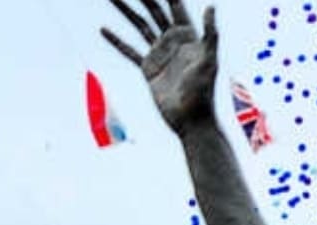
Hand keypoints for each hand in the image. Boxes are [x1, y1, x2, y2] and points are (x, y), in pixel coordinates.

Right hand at [101, 0, 221, 136]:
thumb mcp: (209, 61)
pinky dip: (116, 40)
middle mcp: (172, 40)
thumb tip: (212, 7)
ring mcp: (159, 53)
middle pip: (154, 9)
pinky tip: (104, 29)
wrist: (191, 120)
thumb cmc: (204, 93)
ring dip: (126, 10)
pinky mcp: (148, 68)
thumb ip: (211, 34)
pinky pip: (129, 50)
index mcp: (187, 35)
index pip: (175, 5)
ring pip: (140, 25)